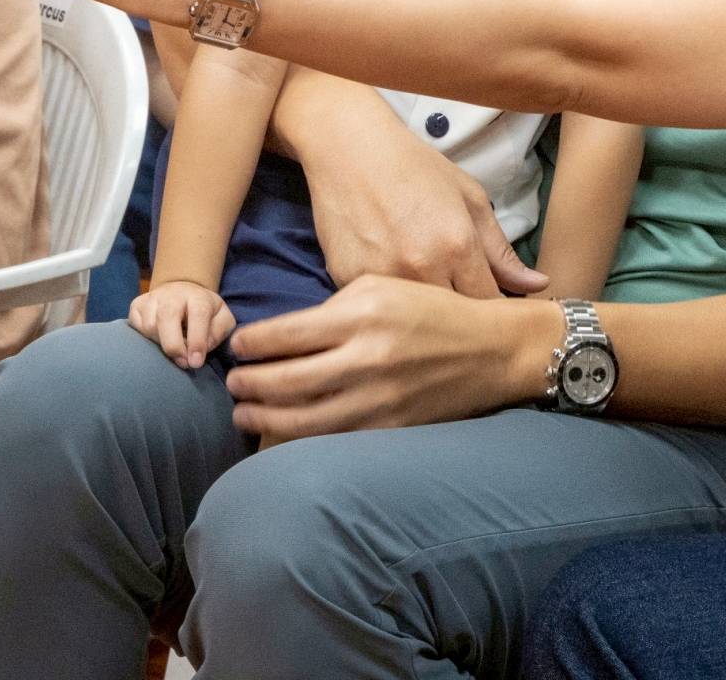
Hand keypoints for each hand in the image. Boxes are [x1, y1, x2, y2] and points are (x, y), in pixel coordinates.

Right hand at [130, 279, 235, 369]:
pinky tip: (159, 339)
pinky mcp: (136, 305)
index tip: (195, 362)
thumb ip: (217, 333)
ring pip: (150, 326)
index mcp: (198, 297)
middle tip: (182, 363)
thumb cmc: (204, 311)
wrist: (182, 292)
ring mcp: (152, 298)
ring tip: (174, 347)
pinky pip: (137, 328)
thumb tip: (200, 351)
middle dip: (174, 346)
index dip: (197, 341)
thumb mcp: (221, 319)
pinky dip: (147, 339)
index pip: (198, 315)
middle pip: (167, 317)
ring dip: (161, 345)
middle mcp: (173, 294)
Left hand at [223, 274, 561, 438]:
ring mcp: (378, 399)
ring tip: (245, 413)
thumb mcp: (385, 286)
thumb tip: (284, 334)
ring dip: (262, 419)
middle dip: (247, 386)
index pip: (285, 335)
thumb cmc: (434, 311)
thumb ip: (333, 307)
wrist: (492, 350)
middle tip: (233, 384)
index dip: (251, 344)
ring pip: (300, 420)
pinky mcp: (391, 428)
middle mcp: (367, 358)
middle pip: (284, 381)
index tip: (238, 347)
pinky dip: (299, 440)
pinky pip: (331, 440)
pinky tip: (281, 435)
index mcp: (364, 314)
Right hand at [279, 73, 548, 297]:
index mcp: (458, 246)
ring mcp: (381, 279)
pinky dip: (390, 309)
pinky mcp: (347, 283)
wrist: (350, 150)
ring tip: (428, 300)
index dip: (496, 312)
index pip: (490, 306)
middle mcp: (421, 268)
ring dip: (426, 321)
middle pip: (453, 321)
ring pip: (414, 323)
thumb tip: (539, 284)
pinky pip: (379, 311)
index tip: (496, 312)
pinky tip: (395, 295)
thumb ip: (501, 250)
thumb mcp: (470, 199)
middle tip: (461, 306)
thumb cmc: (416, 168)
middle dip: (463, 321)